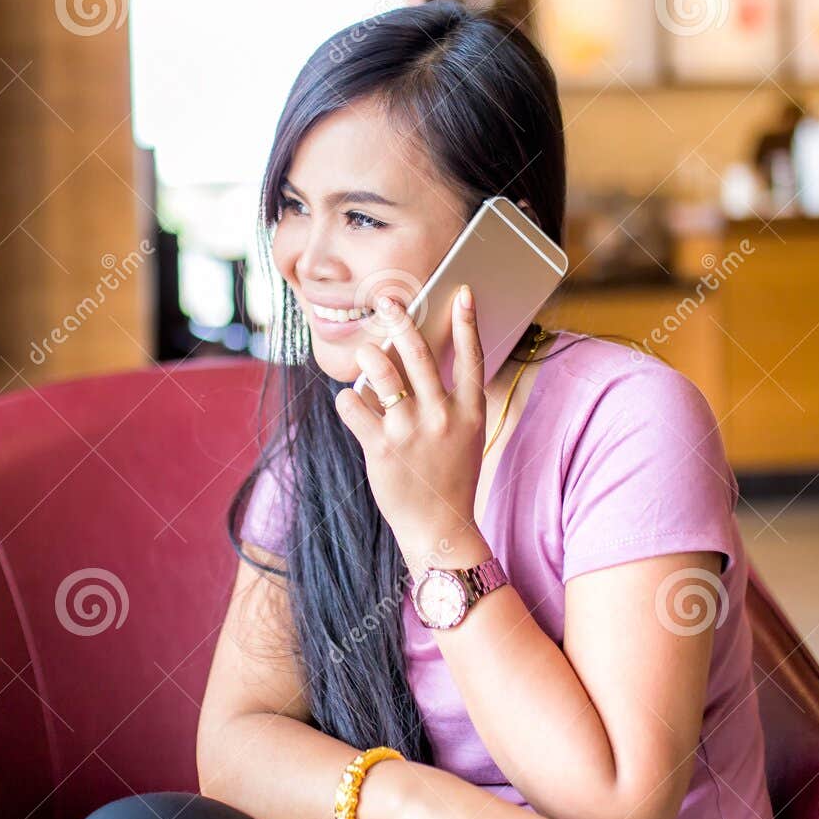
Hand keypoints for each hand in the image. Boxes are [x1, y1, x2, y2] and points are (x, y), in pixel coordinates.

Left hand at [333, 286, 486, 556]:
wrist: (438, 526)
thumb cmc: (449, 475)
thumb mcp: (465, 434)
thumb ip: (448, 399)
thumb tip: (410, 359)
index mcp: (469, 411)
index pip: (471, 357)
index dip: (466, 323)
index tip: (461, 292)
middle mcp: (442, 416)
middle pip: (419, 354)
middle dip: (400, 321)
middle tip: (385, 301)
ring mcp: (410, 432)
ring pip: (382, 374)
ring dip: (368, 356)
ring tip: (363, 353)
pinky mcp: (381, 448)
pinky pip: (353, 406)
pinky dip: (347, 399)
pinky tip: (351, 403)